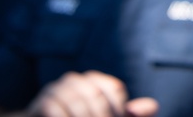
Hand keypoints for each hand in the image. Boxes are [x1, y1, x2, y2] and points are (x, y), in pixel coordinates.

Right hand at [26, 71, 158, 116]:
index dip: (117, 110)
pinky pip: (55, 109)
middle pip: (96, 97)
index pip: (113, 89)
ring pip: (78, 104)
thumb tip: (153, 106)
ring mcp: (54, 90)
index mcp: (93, 81)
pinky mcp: (39, 103)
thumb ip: (126, 115)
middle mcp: (74, 80)